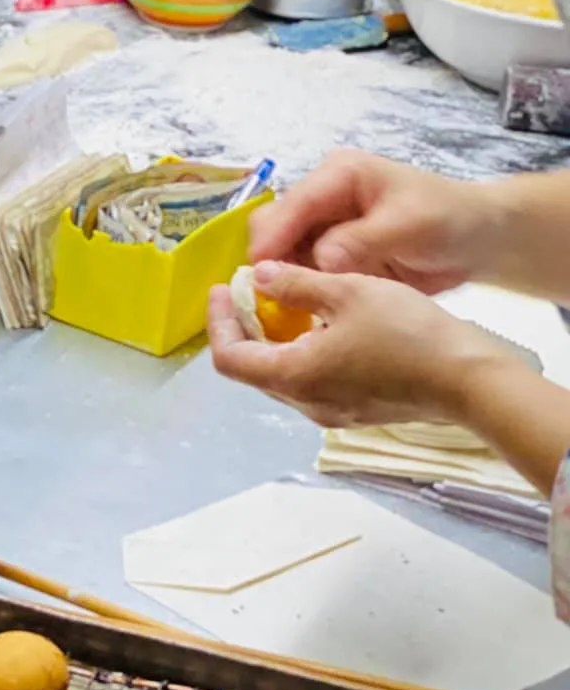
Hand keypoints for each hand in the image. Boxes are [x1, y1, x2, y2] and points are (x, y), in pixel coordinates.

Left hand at [207, 264, 516, 427]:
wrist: (472, 382)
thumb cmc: (408, 333)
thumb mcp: (347, 291)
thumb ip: (295, 284)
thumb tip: (259, 276)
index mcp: (294, 376)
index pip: (228, 357)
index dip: (217, 322)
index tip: (223, 289)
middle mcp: (306, 403)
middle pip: (252, 368)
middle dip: (243, 327)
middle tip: (250, 290)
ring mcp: (333, 413)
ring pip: (283, 375)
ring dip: (274, 339)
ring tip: (284, 301)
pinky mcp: (358, 412)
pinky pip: (312, 382)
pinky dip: (302, 352)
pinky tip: (321, 324)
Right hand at [247, 151, 497, 294]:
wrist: (481, 240)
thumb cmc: (450, 220)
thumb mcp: (410, 225)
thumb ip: (363, 240)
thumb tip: (321, 259)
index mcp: (339, 176)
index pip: (293, 204)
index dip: (273, 237)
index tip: (258, 272)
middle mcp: (323, 197)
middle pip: (276, 224)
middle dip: (269, 258)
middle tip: (266, 295)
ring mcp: (326, 226)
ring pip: (284, 251)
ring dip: (282, 276)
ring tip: (280, 307)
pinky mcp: (333, 252)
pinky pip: (304, 270)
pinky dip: (301, 288)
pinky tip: (300, 308)